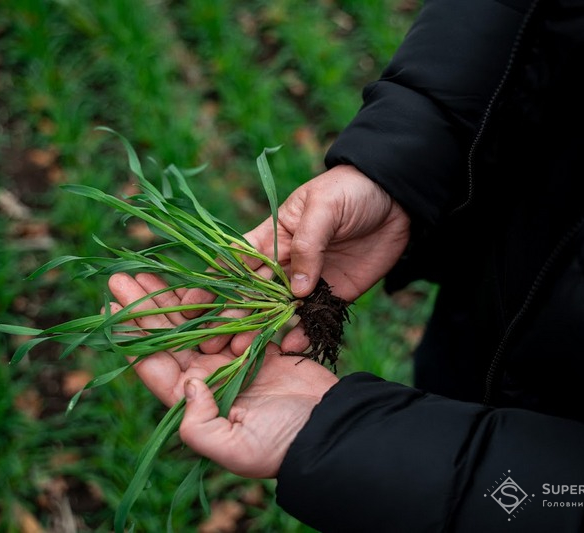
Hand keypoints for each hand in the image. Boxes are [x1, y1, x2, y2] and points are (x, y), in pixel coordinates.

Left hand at [108, 272, 337, 477]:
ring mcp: (233, 361)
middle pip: (169, 337)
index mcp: (196, 403)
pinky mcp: (260, 346)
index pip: (155, 365)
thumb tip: (188, 384)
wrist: (331, 429)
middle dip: (146, 308)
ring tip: (151, 271)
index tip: (111, 308)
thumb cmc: (283, 443)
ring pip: (196, 322)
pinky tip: (199, 277)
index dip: (132, 337)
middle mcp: (209, 379)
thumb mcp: (235, 448)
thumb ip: (200, 424)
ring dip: (174, 297)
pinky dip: (215, 298)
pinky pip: (232, 317)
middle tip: (121, 278)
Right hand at [183, 164, 410, 354]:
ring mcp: (310, 282)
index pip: (234, 264)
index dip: (211, 285)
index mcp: (272, 237)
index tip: (186, 307)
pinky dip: (302, 334)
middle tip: (209, 343)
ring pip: (278, 313)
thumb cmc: (350, 191)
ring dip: (259, 332)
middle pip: (251, 295)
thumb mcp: (324, 208)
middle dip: (229, 318)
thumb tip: (295, 290)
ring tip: (239, 353)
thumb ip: (307, 245)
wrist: (397, 198)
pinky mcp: (336, 295)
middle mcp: (285, 264)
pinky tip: (288, 348)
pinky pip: (314, 319)